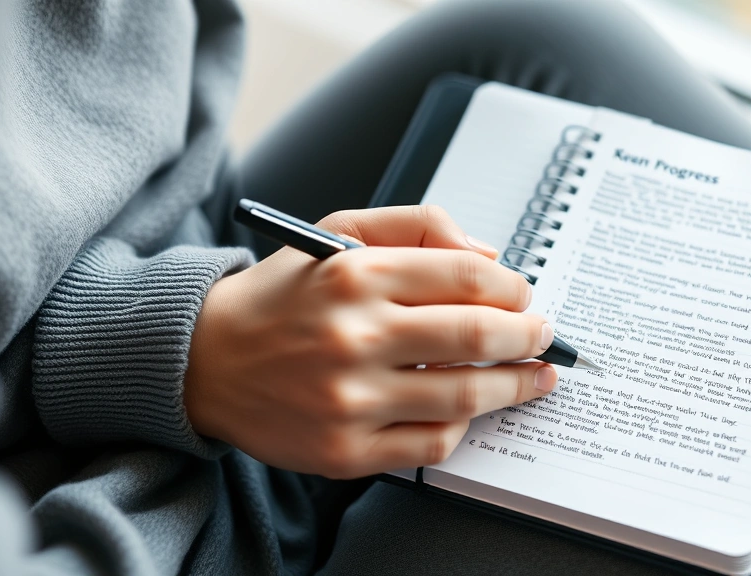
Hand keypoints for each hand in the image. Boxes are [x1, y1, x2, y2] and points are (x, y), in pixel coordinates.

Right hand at [184, 206, 557, 477]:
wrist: (206, 361)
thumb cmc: (282, 296)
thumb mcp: (338, 233)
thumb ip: (416, 226)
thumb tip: (488, 257)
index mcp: (354, 275)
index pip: (465, 275)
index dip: (512, 287)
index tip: (525, 295)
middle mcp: (353, 336)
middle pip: (476, 334)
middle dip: (528, 335)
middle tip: (544, 335)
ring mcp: (349, 399)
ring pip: (463, 394)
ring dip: (514, 386)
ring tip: (534, 377)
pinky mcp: (343, 450)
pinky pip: (430, 444)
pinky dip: (462, 427)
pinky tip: (470, 410)